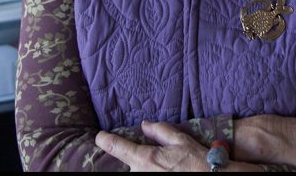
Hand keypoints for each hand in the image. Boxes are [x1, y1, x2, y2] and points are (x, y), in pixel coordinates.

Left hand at [95, 121, 258, 171]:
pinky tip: (164, 169)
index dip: (105, 140)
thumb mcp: (179, 139)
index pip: (118, 147)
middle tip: (158, 155)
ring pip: (137, 171)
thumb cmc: (196, 160)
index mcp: (146, 158)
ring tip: (165, 165)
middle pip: (130, 162)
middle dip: (138, 156)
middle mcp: (141, 174)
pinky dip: (147, 171)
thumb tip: (144, 125)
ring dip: (144, 166)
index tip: (99, 136)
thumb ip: (159, 130)